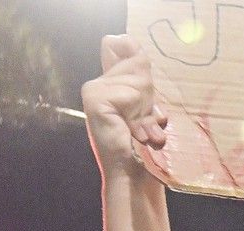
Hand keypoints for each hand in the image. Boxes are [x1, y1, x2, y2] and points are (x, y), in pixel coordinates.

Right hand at [81, 35, 167, 173]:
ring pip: (138, 81)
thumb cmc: (143, 147)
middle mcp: (96, 85)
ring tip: (141, 133)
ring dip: (148, 112)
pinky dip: (140, 116)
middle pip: (138, 63)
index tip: (146, 96)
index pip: (123, 44)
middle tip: (144, 126)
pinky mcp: (95, 101)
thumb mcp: (146, 108)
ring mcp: (93, 92)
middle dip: (150, 98)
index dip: (140, 59)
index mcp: (107, 84)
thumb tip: (131, 42)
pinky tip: (134, 132)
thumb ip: (141, 79)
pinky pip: (131, 94)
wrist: (133, 176)